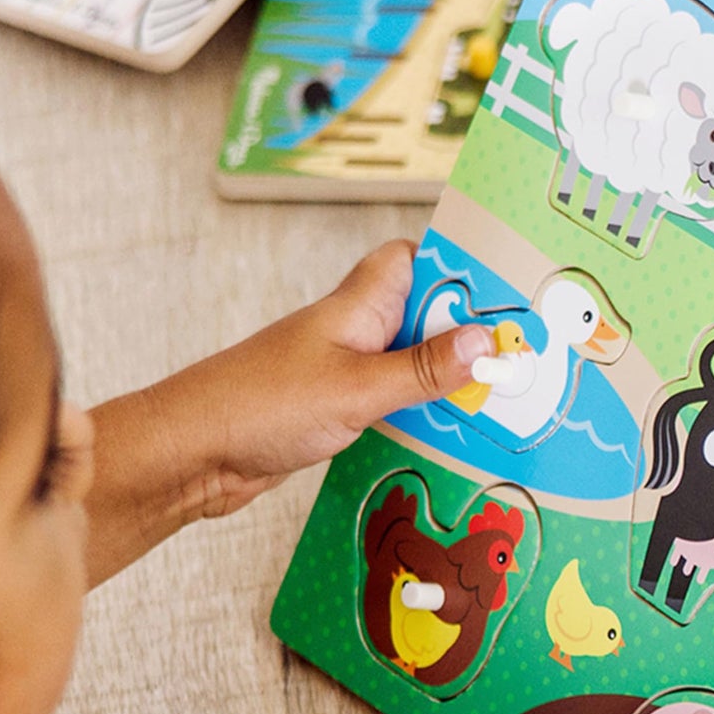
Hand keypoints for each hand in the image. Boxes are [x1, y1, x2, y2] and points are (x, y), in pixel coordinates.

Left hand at [157, 240, 493, 518]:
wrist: (194, 453)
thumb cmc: (261, 407)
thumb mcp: (357, 389)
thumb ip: (421, 369)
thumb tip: (484, 340)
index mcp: (357, 306)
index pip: (413, 260)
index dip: (454, 268)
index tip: (504, 291)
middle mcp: (352, 330)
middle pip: (421, 315)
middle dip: (465, 334)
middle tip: (519, 359)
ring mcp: (341, 370)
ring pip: (408, 363)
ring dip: (444, 382)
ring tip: (498, 403)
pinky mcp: (333, 409)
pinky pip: (390, 403)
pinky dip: (417, 415)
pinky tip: (445, 436)